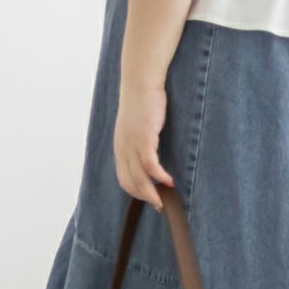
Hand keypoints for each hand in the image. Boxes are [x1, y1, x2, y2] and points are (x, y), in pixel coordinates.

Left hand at [113, 78, 174, 212]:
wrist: (140, 83)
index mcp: (120, 147)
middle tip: (159, 205)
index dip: (136, 192)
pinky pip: (150, 165)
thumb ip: (139, 140)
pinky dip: (159, 177)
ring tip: (164, 199)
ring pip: (139, 178)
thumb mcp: (135, 125)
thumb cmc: (141, 102)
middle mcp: (123, 149)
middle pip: (130, 182)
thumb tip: (149, 152)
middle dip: (144, 197)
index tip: (150, 198)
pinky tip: (168, 181)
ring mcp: (132, 145)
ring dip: (152, 192)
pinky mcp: (144, 138)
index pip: (124, 178)